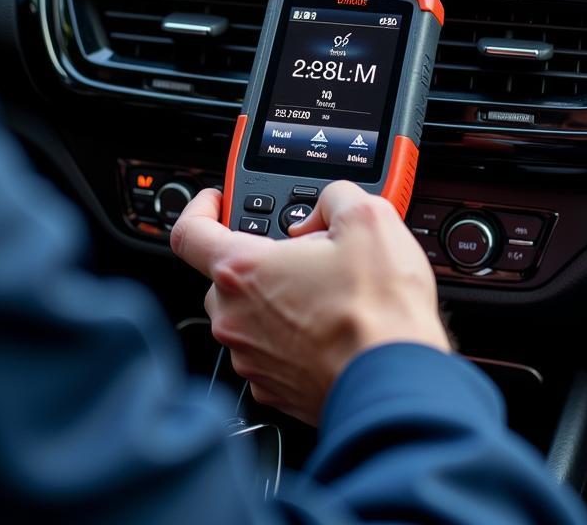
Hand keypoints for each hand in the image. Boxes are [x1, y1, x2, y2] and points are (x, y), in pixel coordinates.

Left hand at [170, 181, 449, 424]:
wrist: (398, 383)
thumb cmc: (378, 311)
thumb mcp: (367, 218)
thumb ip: (334, 196)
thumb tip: (326, 207)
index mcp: (242, 271)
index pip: (189, 231)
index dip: (200, 208)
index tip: (217, 201)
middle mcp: (234, 318)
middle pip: (227, 274)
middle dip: (262, 258)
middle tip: (305, 254)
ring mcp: (250, 358)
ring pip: (249, 314)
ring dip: (278, 299)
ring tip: (327, 294)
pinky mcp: (273, 389)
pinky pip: (269, 350)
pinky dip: (291, 337)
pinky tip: (329, 330)